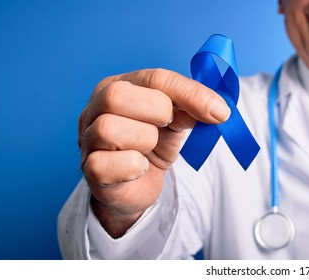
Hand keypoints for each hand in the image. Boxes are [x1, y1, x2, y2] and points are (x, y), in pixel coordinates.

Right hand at [78, 69, 229, 237]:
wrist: (138, 184)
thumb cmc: (154, 144)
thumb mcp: (178, 119)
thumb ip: (194, 106)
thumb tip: (219, 110)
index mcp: (118, 85)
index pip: (155, 78)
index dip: (190, 94)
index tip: (220, 112)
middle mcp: (94, 108)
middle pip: (117, 95)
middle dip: (157, 111)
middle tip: (168, 126)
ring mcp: (87, 139)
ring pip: (108, 129)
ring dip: (143, 140)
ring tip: (149, 149)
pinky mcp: (90, 171)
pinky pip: (103, 164)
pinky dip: (131, 167)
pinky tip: (140, 168)